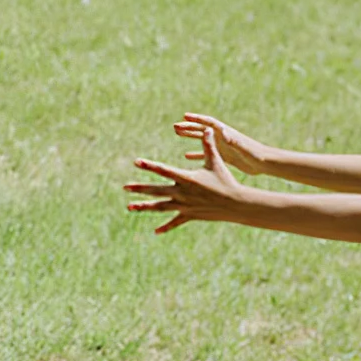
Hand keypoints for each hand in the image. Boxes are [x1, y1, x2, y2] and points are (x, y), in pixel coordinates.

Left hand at [125, 126, 246, 232]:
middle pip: (156, 190)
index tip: (136, 162)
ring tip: (130, 207)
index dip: (149, 166)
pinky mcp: (189, 215)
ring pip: (160, 207)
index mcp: (186, 178)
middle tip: (124, 187)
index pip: (164, 170)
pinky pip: (175, 222)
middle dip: (139, 188)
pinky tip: (155, 231)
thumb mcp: (216, 162)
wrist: (236, 203)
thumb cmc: (225, 180)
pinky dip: (165, 227)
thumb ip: (208, 146)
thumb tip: (207, 129)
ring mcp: (184, 206)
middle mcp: (182, 193)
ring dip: (144, 207)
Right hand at [172, 112, 268, 174]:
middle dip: (189, 127)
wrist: (264, 163)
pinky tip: (186, 156)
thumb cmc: (255, 155)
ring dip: (190, 135)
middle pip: (202, 129)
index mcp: (226, 133)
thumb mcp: (244, 147)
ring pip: (202, 139)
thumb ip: (234, 141)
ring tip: (177, 134)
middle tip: (175, 126)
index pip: (209, 123)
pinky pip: (206, 152)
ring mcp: (222, 145)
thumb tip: (224, 134)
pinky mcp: (223, 155)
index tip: (185, 116)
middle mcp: (222, 137)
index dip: (197, 119)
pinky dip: (196, 153)